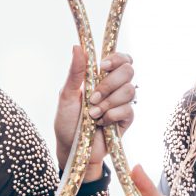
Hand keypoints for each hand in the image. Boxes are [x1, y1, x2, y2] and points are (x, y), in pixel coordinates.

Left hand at [54, 46, 134, 181]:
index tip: (102, 67)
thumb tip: (77, 47)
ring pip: (129, 90)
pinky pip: (128, 110)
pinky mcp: (126, 120)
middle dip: (109, 84)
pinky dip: (111, 116)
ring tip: (92, 114)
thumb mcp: (66, 95)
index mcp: (100, 77)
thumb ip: (75, 72)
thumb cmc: (66, 122)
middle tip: (93, 98)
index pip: (120, 58)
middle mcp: (114, 87)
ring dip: (108, 103)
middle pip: (128, 71)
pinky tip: (101, 123)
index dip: (116, 58)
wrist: (72, 149)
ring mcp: (121, 103)